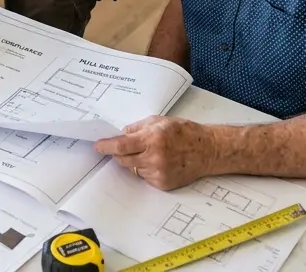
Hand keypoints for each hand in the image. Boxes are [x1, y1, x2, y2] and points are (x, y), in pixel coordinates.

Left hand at [93, 115, 216, 189]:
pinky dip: (145, 169)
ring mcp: (159, 173)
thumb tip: (120, 135)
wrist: (208, 150)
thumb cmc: (184, 132)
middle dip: (118, 154)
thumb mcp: (159, 121)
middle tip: (120, 147)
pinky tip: (158, 161)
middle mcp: (155, 157)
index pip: (122, 146)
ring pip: (133, 169)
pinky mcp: (163, 184)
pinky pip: (144, 177)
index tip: (97, 146)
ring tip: (149, 151)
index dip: (107, 146)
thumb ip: (137, 128)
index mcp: (152, 138)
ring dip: (134, 161)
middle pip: (123, 160)